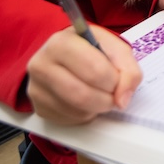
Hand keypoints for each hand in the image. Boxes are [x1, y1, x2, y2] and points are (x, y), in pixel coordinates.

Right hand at [26, 25, 141, 124]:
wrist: (64, 55)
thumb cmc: (90, 49)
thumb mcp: (113, 47)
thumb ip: (128, 68)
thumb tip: (122, 99)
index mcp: (62, 42)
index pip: (94, 70)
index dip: (114, 80)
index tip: (120, 80)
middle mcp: (42, 64)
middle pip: (82, 94)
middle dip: (107, 99)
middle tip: (114, 94)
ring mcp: (36, 88)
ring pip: (76, 110)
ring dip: (98, 108)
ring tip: (102, 95)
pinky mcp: (38, 107)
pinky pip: (69, 120)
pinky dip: (86, 115)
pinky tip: (87, 101)